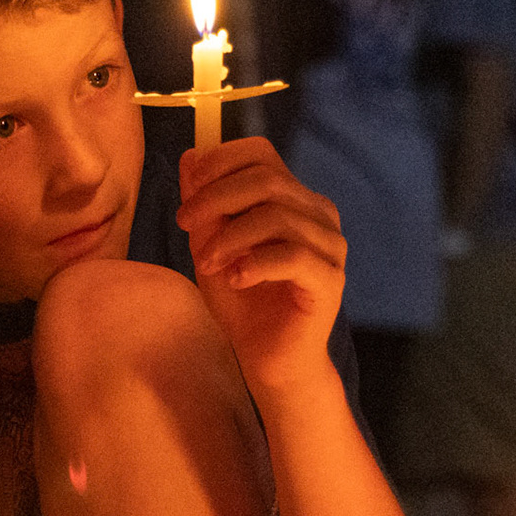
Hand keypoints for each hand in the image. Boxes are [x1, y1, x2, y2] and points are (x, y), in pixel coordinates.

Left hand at [177, 138, 345, 395]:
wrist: (270, 361)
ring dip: (230, 237)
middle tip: (184, 224)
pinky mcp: (330, 279)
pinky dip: (255, 263)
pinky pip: (292, 256)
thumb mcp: (212, 247)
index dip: (220, 163)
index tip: (188, 195)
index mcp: (294, 199)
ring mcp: (330, 246)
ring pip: (277, 215)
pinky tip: (234, 279)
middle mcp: (319, 215)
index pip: (262, 154)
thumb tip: (191, 155)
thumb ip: (205, 205)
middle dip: (216, 197)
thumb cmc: (243, 304)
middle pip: (267, 178)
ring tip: (207, 264)